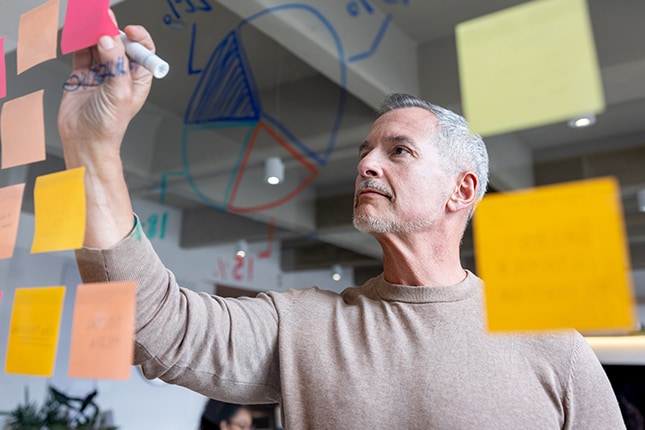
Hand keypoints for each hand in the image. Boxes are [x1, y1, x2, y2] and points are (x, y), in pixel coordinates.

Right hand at [58, 17, 153, 167]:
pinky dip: (80, 42)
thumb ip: (115, 64)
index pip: (143, 51)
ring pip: (100, 45)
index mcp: (138, 79)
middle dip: (113, 31)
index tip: (128, 31)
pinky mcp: (83, 74)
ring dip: (95, 34)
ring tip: (90, 26)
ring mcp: (101, 73)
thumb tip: (109, 41)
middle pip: (120, 44)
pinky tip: (79, 36)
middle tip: (105, 22)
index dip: (138, 38)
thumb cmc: (109, 126)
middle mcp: (121, 74)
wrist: (85, 140)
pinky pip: (82, 52)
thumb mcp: (120, 93)